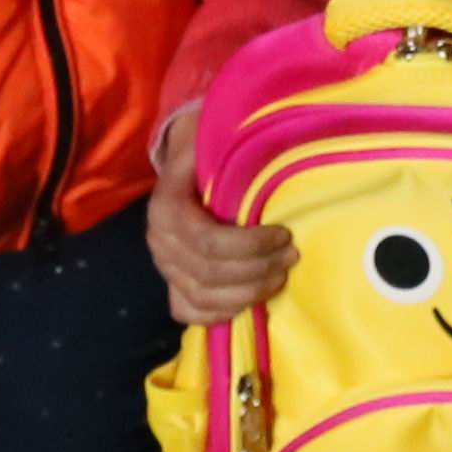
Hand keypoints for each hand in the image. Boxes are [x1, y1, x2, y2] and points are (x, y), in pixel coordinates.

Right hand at [147, 106, 297, 318]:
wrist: (183, 162)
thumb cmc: (206, 149)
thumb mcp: (212, 137)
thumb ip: (229, 150)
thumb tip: (273, 151)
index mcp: (166, 207)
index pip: (207, 241)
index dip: (249, 245)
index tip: (284, 234)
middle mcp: (159, 241)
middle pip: (209, 273)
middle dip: (257, 269)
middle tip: (292, 256)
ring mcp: (163, 266)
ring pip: (202, 297)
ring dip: (247, 293)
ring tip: (280, 276)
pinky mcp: (171, 284)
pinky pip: (188, 312)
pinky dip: (220, 314)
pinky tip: (250, 301)